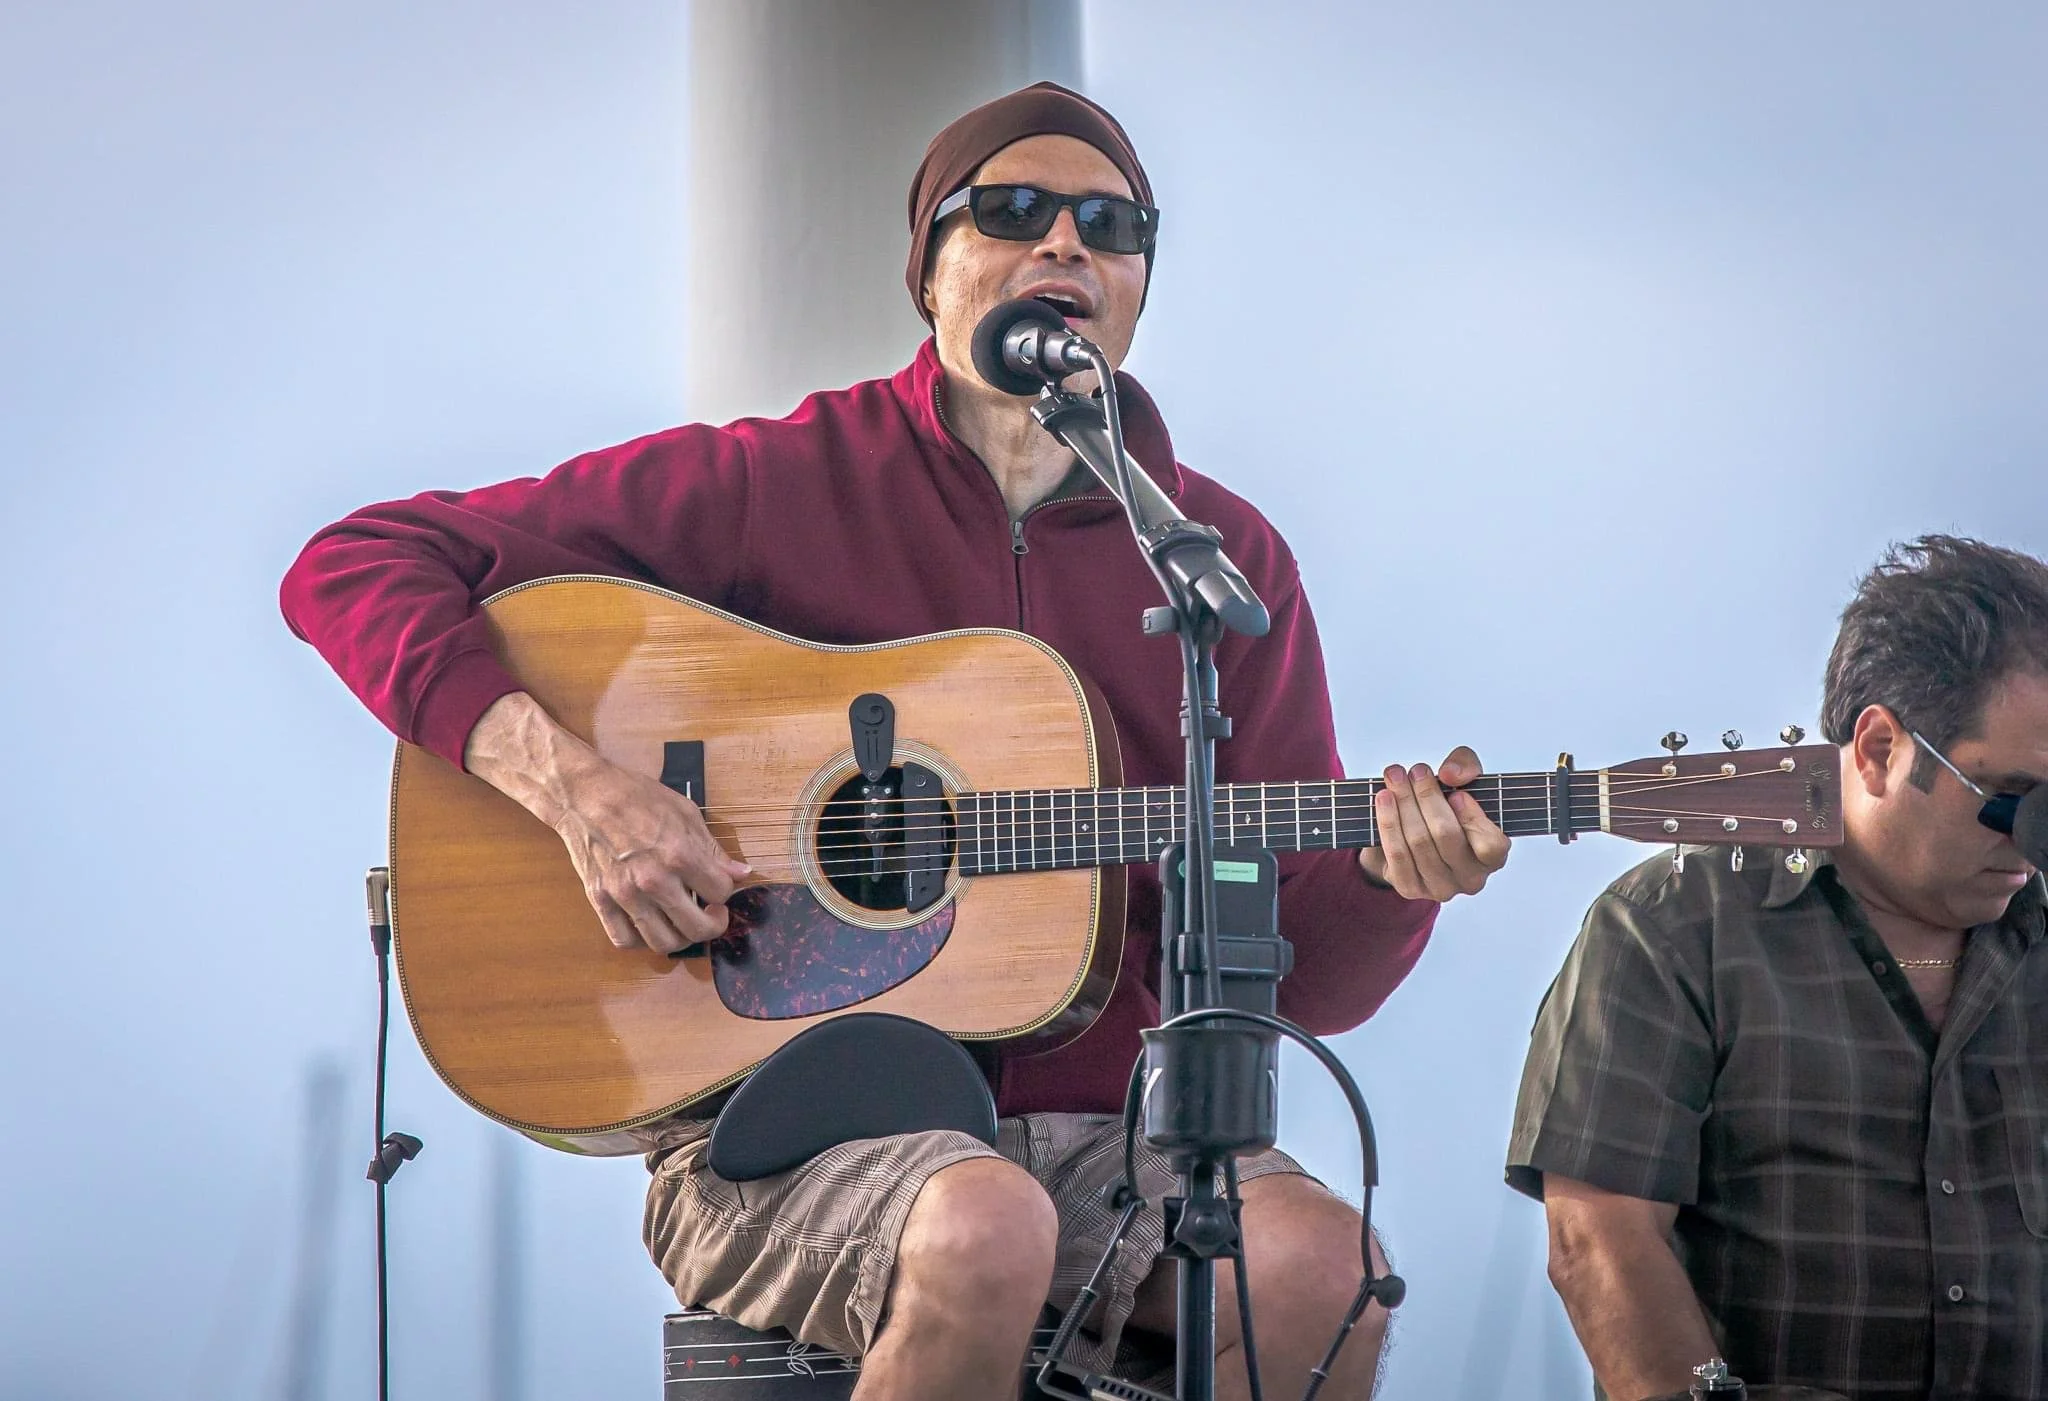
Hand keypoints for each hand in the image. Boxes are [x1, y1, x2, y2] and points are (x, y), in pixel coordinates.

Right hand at [550, 759, 751, 952]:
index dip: (726, 890)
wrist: (585, 796)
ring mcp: (625, 895)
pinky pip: (625, 940)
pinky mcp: (601, 901)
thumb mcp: (685, 813)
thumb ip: (713, 849)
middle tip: (712, 912)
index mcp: (679, 854)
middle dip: (714, 924)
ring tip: (683, 921)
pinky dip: (642, 940)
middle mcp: (654, 880)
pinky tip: (650, 924)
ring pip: (664, 943)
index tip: (719, 884)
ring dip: (682, 938)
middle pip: (698, 928)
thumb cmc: (636, 797)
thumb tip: (740, 873)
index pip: (721, 892)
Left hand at [1356, 745, 1509, 900]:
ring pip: (1419, 842)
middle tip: (1416, 771)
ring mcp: (1440, 887)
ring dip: (1403, 804)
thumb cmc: (1448, 806)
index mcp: (1493, 857)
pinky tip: (1383, 798)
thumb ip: (1466, 766)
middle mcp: (1470, 879)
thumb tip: (1451, 774)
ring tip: (1394, 777)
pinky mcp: (1410, 888)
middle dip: (1427, 797)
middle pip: (1446, 836)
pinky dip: (1388, 822)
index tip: (1456, 793)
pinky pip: (1397, 854)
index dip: (1472, 818)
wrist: (1411, 832)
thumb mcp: (1465, 779)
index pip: (1491, 845)